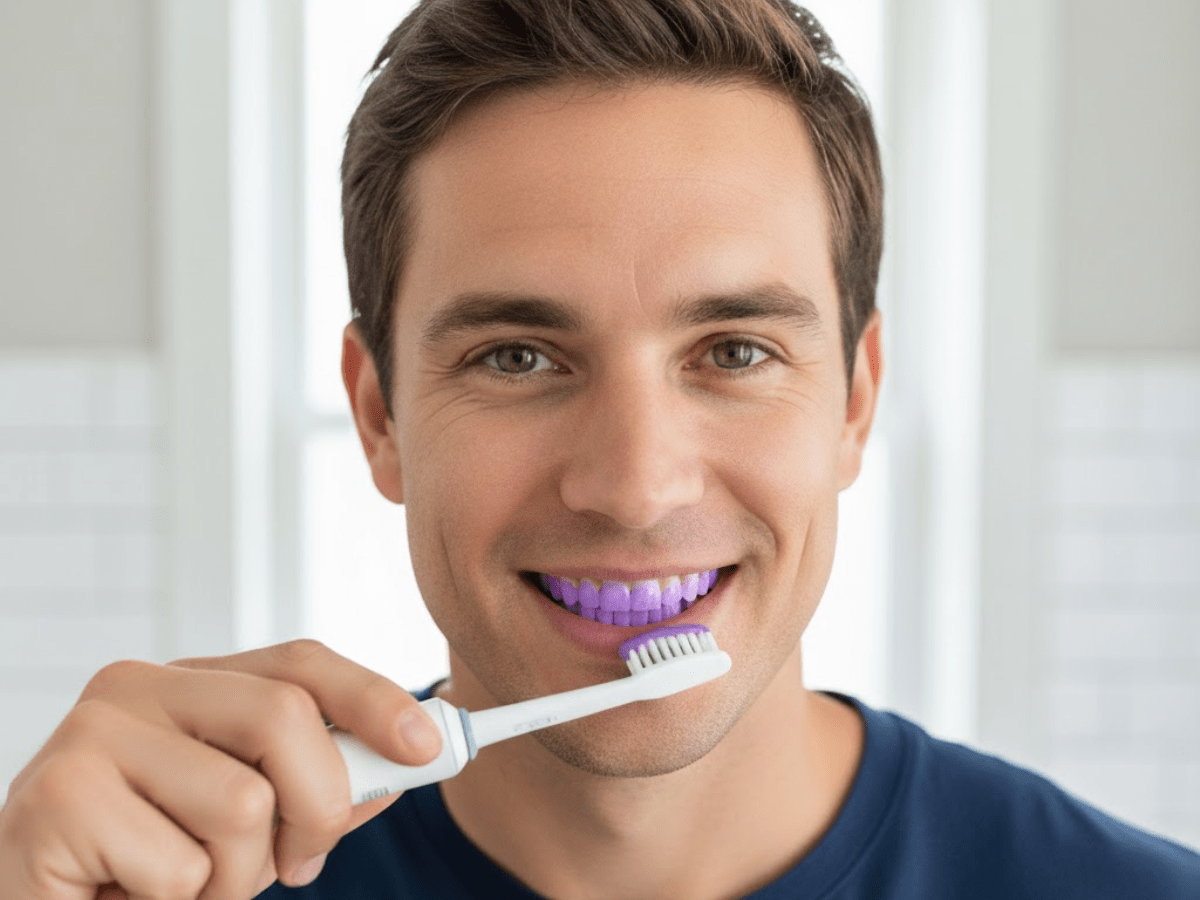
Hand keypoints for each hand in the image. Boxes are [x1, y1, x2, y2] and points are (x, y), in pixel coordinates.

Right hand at [0, 639, 442, 899]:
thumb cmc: (143, 868)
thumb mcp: (246, 822)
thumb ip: (317, 785)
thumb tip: (406, 758)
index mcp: (188, 682)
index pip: (299, 662)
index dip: (374, 697)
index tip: (429, 745)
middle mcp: (138, 686)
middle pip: (285, 716)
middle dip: (320, 806)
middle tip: (299, 865)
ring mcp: (92, 734)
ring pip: (242, 803)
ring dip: (235, 878)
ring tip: (184, 887)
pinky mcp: (57, 796)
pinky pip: (180, 867)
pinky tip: (129, 898)